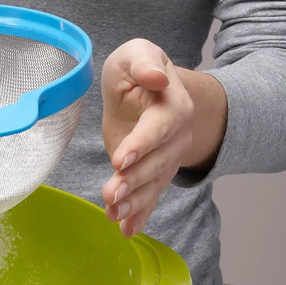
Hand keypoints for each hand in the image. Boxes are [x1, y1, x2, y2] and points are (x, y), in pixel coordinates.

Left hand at [100, 39, 197, 237]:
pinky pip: (150, 197)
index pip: (159, 127)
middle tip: (110, 195)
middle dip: (133, 181)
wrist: (150, 88)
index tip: (120, 159)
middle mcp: (175, 136)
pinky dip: (139, 215)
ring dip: (134, 202)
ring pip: (153, 184)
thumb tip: (155, 77)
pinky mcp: (154, 173)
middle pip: (156, 162)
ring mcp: (167, 158)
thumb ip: (144, 62)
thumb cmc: (138, 69)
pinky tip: (126, 230)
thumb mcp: (137, 53)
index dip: (142, 144)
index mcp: (172, 106)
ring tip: (114, 215)